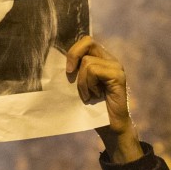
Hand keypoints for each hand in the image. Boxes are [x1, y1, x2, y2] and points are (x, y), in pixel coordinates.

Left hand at [65, 37, 142, 162]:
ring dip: (82, 82)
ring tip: (88, 95)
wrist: (110, 128)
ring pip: (87, 62)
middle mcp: (111, 60)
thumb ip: (74, 71)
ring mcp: (116, 67)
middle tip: (69, 73)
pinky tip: (94, 96)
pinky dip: (89, 84)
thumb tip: (52, 60)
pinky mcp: (118, 76)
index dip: (73, 51)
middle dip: (73, 57)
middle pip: (88, 42)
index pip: (86, 41)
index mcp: (102, 60)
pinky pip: (94, 71)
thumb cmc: (92, 109)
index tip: (67, 70)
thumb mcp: (79, 86)